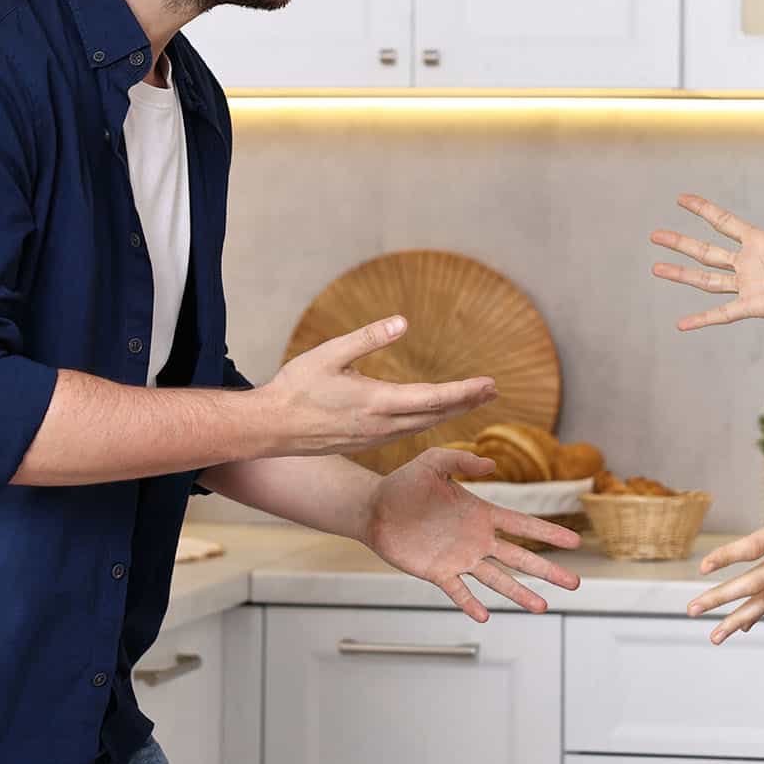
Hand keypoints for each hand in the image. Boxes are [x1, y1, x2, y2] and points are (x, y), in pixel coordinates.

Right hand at [260, 316, 497, 457]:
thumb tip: (403, 322)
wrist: (270, 428)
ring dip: (450, 412)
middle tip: (493, 391)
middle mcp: (382, 425)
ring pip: (423, 425)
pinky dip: (428, 421)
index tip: (490, 385)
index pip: (433, 398)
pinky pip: (407, 432)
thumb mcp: (330, 353)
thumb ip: (368, 338)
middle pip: (435, 414)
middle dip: (467, 402)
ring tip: (472, 400)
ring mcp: (374, 437)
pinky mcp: (365, 442)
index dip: (465, 392)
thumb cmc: (296, 386)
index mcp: (377, 402)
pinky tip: (433, 413)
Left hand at [365, 447, 582, 620]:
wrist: (376, 508)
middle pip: (520, 558)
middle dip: (547, 570)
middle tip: (574, 583)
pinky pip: (459, 592)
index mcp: (482, 513)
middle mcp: (477, 539)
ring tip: (542, 607)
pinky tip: (485, 616)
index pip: (523, 525)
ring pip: (497, 580)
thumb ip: (462, 460)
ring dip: (519, 593)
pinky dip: (471, 604)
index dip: (549, 533)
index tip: (575, 542)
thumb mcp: (434, 462)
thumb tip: (491, 465)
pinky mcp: (438, 573)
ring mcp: (460, 559)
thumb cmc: (405, 483)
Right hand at [651, 155, 763, 349]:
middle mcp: (750, 263)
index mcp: (761, 242)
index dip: (702, 210)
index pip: (723, 222)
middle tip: (655, 234)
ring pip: (706, 279)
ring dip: (680, 274)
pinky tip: (680, 324)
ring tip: (656, 267)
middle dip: (679, 242)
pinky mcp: (756, 306)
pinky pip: (722, 313)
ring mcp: (750, 286)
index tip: (681, 199)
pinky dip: (701, 319)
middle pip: (706, 251)